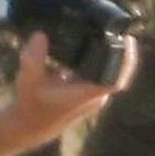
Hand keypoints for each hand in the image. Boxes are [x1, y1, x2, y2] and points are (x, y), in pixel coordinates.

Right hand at [6, 30, 138, 146]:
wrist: (27, 127)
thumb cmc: (29, 106)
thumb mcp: (27, 81)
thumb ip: (33, 59)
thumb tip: (40, 35)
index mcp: (85, 95)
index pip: (115, 80)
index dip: (126, 61)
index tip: (127, 39)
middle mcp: (94, 97)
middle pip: (119, 73)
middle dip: (123, 50)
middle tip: (120, 27)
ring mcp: (92, 97)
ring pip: (112, 73)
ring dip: (114, 55)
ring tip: (111, 32)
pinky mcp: (88, 94)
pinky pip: (102, 74)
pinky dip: (102, 60)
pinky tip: (96, 44)